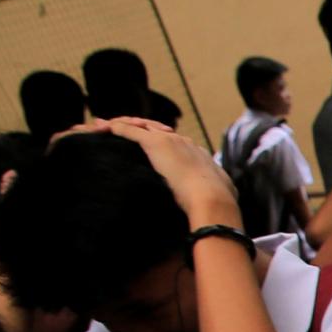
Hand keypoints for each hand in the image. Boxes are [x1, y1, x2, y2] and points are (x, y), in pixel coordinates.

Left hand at [99, 119, 239, 227]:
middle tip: (120, 132)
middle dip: (137, 129)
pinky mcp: (155, 143)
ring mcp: (169, 140)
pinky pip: (129, 130)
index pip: (176, 143)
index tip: (149, 151)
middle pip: (156, 130)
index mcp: (200, 155)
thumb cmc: (219, 205)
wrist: (214, 200)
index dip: (161, 144)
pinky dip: (115, 129)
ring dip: (121, 126)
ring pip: (140, 126)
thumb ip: (222, 195)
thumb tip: (230, 204)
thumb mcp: (223, 196)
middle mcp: (184, 142)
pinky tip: (101, 130)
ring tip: (101, 129)